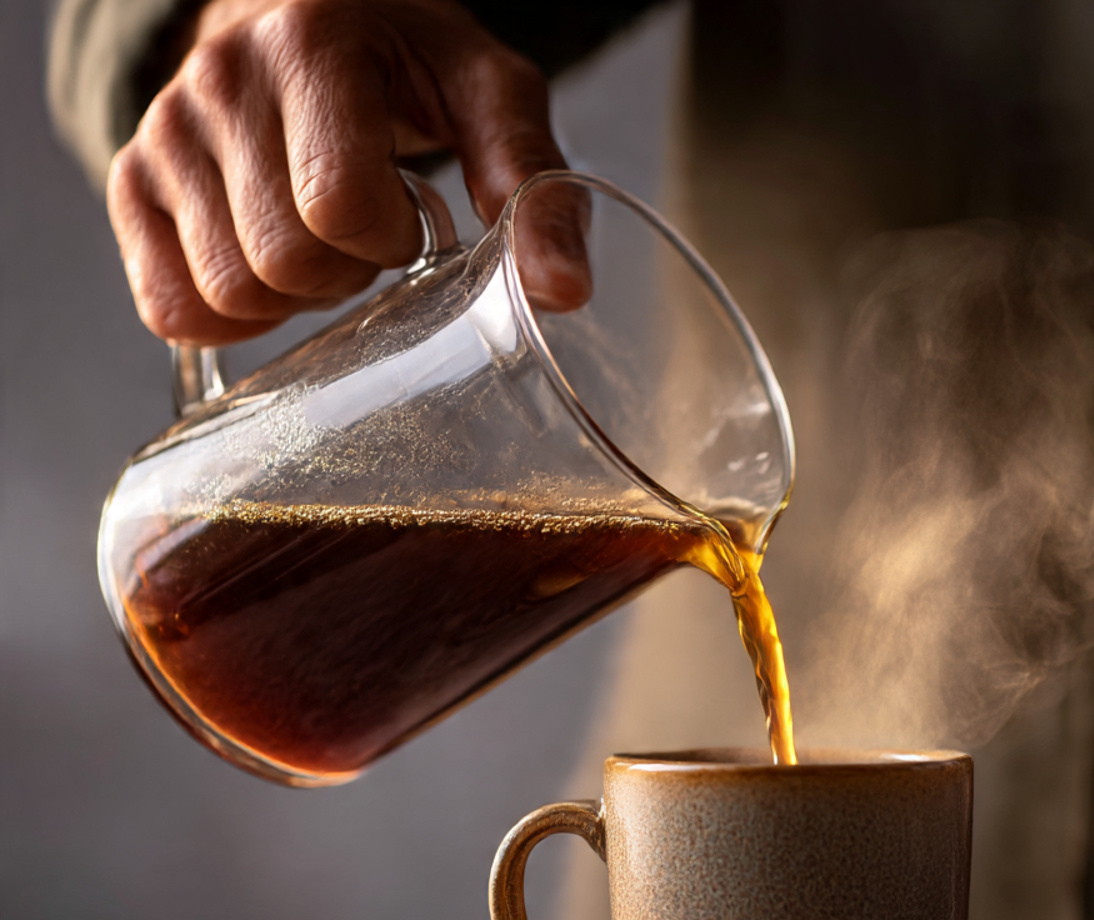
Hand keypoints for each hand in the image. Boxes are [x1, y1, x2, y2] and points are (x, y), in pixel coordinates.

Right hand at [107, 0, 589, 344]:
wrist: (311, 18)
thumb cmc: (408, 63)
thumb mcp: (487, 96)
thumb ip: (531, 184)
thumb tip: (561, 293)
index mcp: (310, 42)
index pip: (336, 205)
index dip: (389, 238)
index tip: (410, 215)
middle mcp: (220, 78)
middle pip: (281, 260)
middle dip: (344, 272)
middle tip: (365, 234)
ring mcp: (166, 131)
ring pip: (230, 292)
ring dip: (293, 296)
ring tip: (319, 241)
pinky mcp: (133, 180)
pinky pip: (171, 310)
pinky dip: (230, 318)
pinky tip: (269, 268)